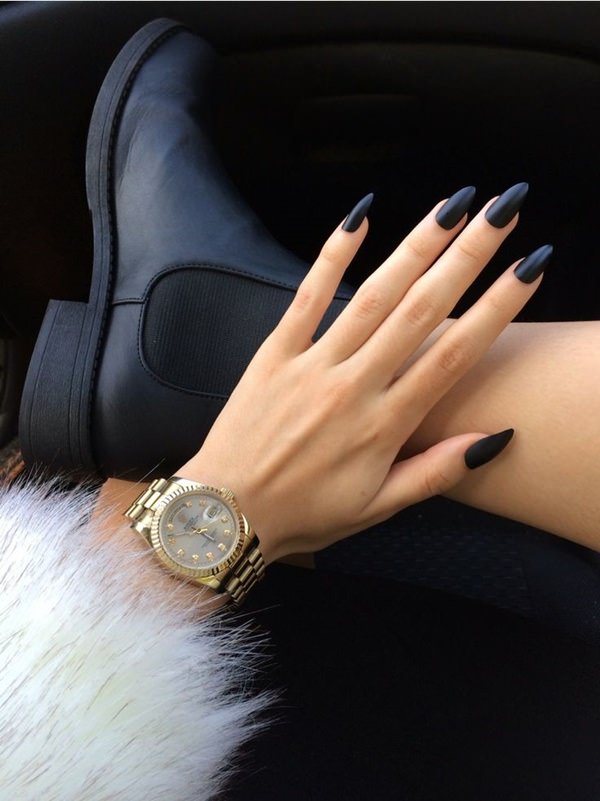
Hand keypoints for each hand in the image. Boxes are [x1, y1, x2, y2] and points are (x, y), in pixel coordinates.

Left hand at [179, 185, 546, 564]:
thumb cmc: (304, 514)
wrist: (226, 514)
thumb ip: (436, 473)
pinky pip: (307, 296)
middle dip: (466, 257)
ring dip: (415, 248)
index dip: (495, 309)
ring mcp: (312, 365)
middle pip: (420, 311)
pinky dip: (333, 256)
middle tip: (500, 213)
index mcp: (384, 425)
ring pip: (372, 296)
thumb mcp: (377, 508)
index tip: (527, 269)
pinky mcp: (274, 354)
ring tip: (453, 207)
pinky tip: (360, 218)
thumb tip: (493, 439)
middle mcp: (353, 387)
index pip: (453, 356)